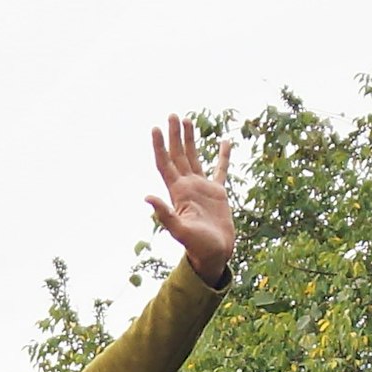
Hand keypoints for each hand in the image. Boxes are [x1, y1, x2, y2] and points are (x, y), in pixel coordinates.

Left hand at [149, 115, 235, 285]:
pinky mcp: (218, 193)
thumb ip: (164, 214)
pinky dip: (223, 155)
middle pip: (178, 155)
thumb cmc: (197, 247)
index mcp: (178, 193)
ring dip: (191, 140)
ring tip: (188, 120)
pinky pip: (220, 169)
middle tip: (173, 115)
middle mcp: (188, 187)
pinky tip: (225, 142)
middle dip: (175, 135)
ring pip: (195, 158)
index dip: (160, 146)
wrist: (214, 256)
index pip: (165, 164)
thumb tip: (146, 197)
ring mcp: (202, 189)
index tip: (155, 128)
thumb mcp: (179, 230)